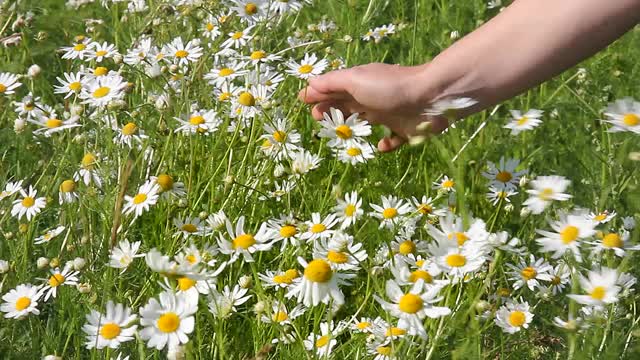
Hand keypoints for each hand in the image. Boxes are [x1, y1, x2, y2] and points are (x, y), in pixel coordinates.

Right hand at [298, 63, 448, 151]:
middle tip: (319, 121)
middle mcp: (372, 97)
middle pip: (347, 105)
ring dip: (355, 128)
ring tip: (344, 137)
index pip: (333, 89)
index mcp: (359, 84)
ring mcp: (389, 114)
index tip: (304, 104)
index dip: (319, 96)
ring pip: (367, 122)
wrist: (432, 97)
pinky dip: (385, 145)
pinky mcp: (405, 129)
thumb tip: (309, 86)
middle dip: (332, 112)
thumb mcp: (355, 80)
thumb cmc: (390, 88)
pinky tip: (381, 146)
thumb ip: (332, 83)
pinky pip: (392, 139)